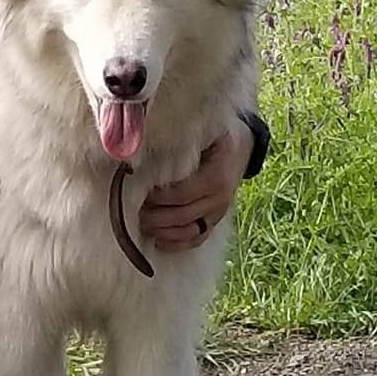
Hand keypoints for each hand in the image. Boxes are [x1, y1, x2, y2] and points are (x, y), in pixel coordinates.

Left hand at [140, 114, 253, 250]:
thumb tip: (151, 144)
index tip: (140, 192)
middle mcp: (220, 199)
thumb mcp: (206, 132)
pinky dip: (179, 244)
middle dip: (156, 216)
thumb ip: (184, 141)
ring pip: (189, 231)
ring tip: (143, 226)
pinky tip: (160, 242)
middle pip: (182, 215)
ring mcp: (219, 212)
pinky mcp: (216, 220)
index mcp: (216, 177)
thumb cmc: (218, 136)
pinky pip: (198, 238)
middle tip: (135, 211)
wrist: (241, 147)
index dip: (159, 197)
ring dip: (163, 232)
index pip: (181, 193)